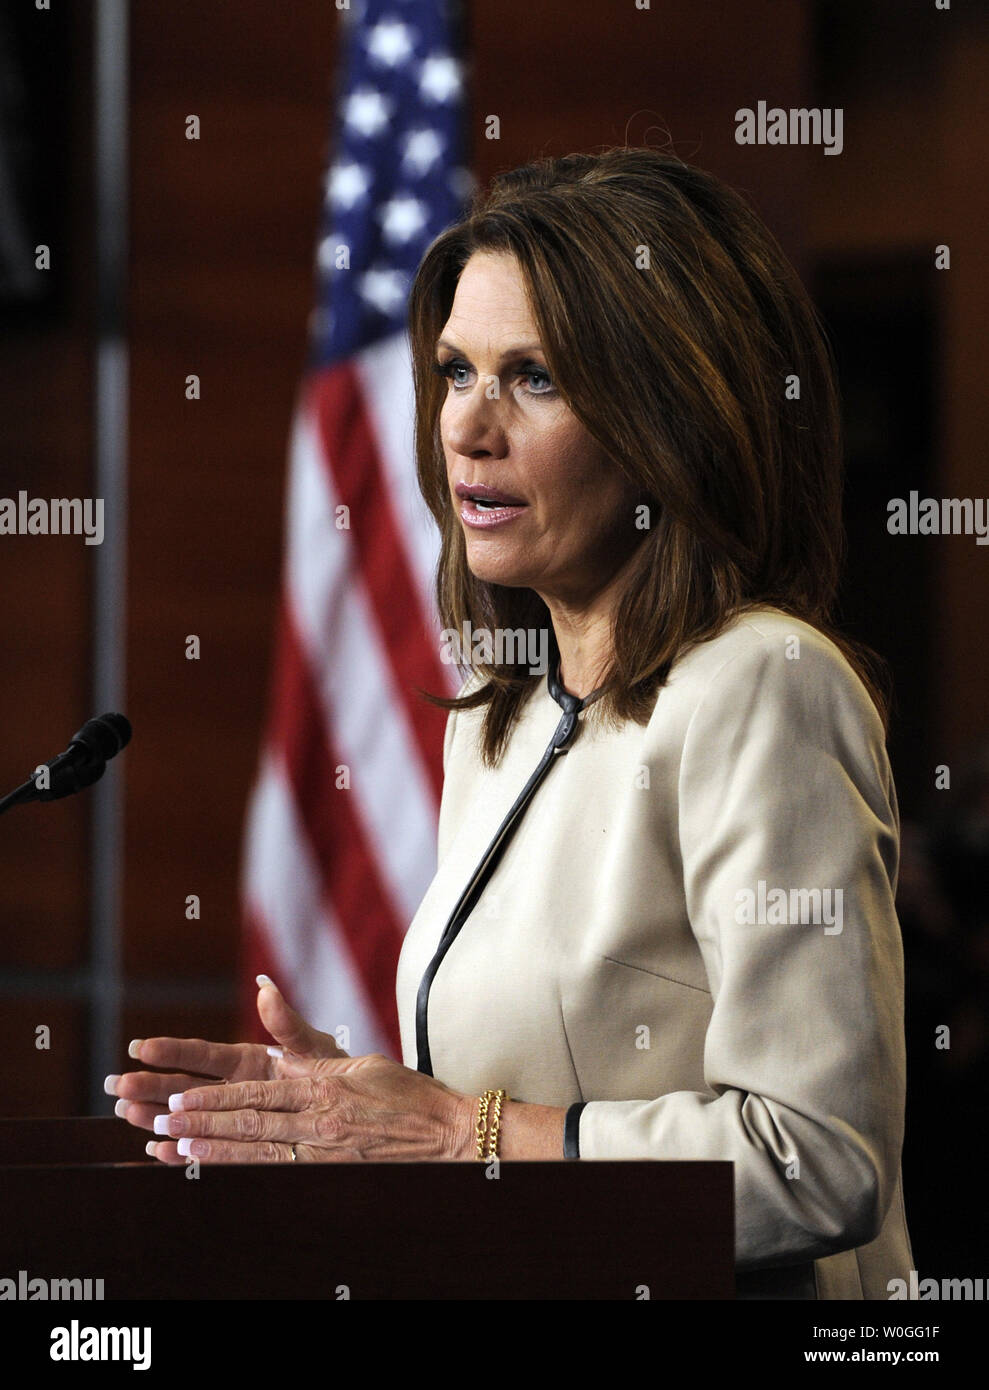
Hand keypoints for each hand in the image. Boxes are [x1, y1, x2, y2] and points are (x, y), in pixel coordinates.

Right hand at [107, 977, 347, 1147]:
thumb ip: (287, 1023)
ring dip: (154, 1115)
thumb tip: (265, 986)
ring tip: (124, 1111)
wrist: (352, 1111)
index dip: (172, 1051)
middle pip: (184, 1087)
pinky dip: (181, 1151)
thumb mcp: (312, 1047)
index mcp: (246, 1061)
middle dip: (150, 1086)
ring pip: (185, 1116)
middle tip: (116, 1086)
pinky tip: (155, 1151)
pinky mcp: (236, 1143)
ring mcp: (231, 1116)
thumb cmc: (333, 1074)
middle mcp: (232, 1088)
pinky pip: (205, 1147)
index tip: (141, 1046)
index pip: (203, 1055)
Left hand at [147, 1051, 474, 1164]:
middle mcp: (318, 1117)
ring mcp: (325, 1149)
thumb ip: (310, 1054)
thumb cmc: (405, 1094)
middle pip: (248, 1123)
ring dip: (214, 1152)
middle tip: (161, 1123)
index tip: (180, 1099)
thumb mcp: (357, 1063)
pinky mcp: (334, 1172)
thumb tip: (273, 1023)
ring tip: (176, 1151)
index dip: (214, 1099)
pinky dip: (247, 1175)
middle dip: (200, 1123)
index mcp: (321, 1084)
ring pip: (258, 1152)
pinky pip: (282, 1175)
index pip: (255, 1094)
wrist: (447, 1131)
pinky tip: (222, 1176)